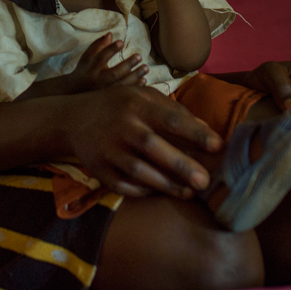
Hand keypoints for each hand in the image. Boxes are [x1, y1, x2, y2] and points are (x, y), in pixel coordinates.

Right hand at [60, 86, 222, 198]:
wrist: (72, 119)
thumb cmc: (119, 106)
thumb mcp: (143, 97)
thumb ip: (174, 110)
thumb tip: (207, 129)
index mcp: (136, 105)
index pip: (170, 118)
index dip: (195, 132)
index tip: (218, 145)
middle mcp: (122, 127)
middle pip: (153, 147)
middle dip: (181, 165)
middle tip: (205, 181)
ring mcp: (108, 150)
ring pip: (138, 170)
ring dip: (165, 184)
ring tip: (189, 193)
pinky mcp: (98, 170)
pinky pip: (123, 185)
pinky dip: (142, 191)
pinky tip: (160, 193)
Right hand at [67, 34, 147, 91]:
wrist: (75, 91)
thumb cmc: (85, 69)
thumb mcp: (87, 56)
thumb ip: (98, 45)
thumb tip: (111, 34)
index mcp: (91, 67)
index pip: (101, 57)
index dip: (111, 49)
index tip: (121, 42)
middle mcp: (98, 80)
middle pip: (114, 73)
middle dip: (128, 64)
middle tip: (139, 56)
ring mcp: (104, 91)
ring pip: (122, 85)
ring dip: (135, 76)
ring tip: (146, 67)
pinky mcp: (110, 99)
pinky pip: (125, 94)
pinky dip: (135, 87)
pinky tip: (144, 80)